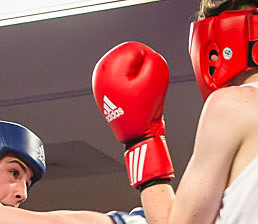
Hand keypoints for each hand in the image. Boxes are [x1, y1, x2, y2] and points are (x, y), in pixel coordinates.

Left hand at [92, 41, 173, 187]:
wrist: (137, 138)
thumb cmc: (144, 113)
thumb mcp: (156, 79)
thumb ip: (156, 59)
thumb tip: (151, 56)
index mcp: (107, 67)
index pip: (136, 49)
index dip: (150, 64)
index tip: (151, 81)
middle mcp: (100, 74)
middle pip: (132, 60)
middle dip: (143, 73)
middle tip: (146, 91)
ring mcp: (103, 85)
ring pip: (131, 72)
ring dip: (140, 82)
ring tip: (141, 98)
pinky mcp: (109, 95)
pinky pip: (128, 84)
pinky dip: (135, 90)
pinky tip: (138, 102)